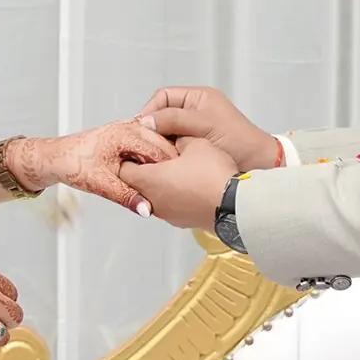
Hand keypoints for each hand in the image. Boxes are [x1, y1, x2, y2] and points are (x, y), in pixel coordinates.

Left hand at [10, 123, 177, 215]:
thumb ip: (126, 196)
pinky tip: (164, 174)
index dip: (173, 167)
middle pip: (162, 143)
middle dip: (175, 161)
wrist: (56, 158)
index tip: (186, 183)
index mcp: (124, 134)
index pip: (158, 149)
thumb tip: (147, 210)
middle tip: (188, 181)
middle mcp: (129, 128)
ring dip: (167, 159)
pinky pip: (150, 145)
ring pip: (158, 143)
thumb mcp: (100, 184)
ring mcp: (129, 130)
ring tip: (179, 179)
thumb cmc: (73, 165)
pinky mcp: (128, 137)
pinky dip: (158, 158)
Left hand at [119, 135, 237, 231]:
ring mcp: (167, 215)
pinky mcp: (182, 221)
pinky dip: (173, 195)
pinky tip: (189, 184)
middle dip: (145, 169)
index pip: (123, 170)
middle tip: (157, 155)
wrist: (236, 205)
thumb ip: (177, 137)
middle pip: (137, 184)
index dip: (129, 156)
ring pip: (153, 196)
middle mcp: (153, 201)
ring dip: (160, 184)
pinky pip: (170, 206)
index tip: (138, 148)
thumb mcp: (195, 143)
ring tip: (176, 169)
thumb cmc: (213, 174)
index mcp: (149, 180)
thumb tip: (173, 137)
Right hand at [136, 86, 277, 171]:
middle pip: (162, 115)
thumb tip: (146, 121)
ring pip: (166, 133)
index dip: (150, 110)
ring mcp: (194, 130)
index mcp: (198, 98)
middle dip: (151, 129)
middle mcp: (194, 111)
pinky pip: (173, 147)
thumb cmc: (239, 141)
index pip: (163, 97)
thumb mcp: (204, 125)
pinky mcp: (194, 148)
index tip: (140, 127)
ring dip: (158, 143)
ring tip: (149, 156)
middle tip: (140, 144)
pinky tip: (162, 164)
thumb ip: (175, 120)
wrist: (260, 165)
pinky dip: (166, 154)